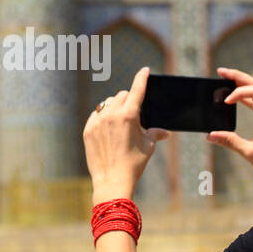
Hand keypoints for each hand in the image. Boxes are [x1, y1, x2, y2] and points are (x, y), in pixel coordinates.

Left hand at [82, 66, 168, 200]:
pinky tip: (107, 128)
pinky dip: (102, 117)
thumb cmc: (133, 164)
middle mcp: (111, 115)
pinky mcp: (88, 130)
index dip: (142, 78)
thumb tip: (165, 132)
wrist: (112, 181)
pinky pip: (96, 115)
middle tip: (133, 114)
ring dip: (115, 107)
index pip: (137, 90)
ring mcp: (97, 122)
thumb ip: (155, 133)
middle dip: (129, 100)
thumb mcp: (147, 147)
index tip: (144, 70)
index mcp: (129, 116)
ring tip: (120, 123)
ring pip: (107, 104)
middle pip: (121, 95)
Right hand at [206, 66, 252, 189]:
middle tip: (221, 72)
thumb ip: (230, 141)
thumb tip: (210, 135)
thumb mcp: (249, 152)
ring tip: (226, 79)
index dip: (239, 91)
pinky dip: (248, 96)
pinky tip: (236, 96)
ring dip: (243, 84)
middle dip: (239, 77)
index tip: (225, 102)